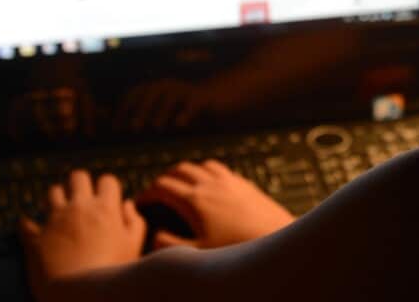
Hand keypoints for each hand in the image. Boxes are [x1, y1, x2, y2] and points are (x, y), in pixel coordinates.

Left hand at [20, 170, 145, 298]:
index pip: (107, 181)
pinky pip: (26, 224)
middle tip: (83, 199)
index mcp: (105, 208)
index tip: (108, 201)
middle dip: (81, 184)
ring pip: (52, 192)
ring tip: (61, 211)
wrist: (81, 296)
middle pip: (78, 177)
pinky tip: (28, 224)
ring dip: (57, 198)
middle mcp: (79, 208)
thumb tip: (127, 203)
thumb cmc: (112, 273)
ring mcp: (55, 221)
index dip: (108, 189)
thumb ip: (134, 221)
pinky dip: (27, 224)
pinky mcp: (36, 239)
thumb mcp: (134, 247)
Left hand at [115, 79, 203, 131]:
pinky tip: (180, 124)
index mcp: (155, 88)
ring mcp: (185, 90)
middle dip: (141, 110)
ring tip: (155, 127)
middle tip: (133, 128)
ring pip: (170, 98)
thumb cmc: (182, 108)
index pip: (134, 94)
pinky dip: (185, 113)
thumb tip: (118, 125)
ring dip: (161, 112)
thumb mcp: (161, 110)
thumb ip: (143, 115)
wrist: (214, 98)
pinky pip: (192, 103)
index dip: (124, 109)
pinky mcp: (201, 98)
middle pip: (151, 94)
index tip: (116, 127)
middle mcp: (168, 86)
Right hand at [138, 160, 294, 248]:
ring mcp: (229, 181)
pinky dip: (207, 172)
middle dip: (164, 179)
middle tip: (157, 191)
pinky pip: (220, 169)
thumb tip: (154, 235)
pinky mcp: (244, 183)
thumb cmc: (239, 247)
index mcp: (194, 200)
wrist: (277, 238)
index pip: (161, 187)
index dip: (146, 193)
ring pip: (200, 165)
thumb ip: (170, 244)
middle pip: (179, 170)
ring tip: (181, 184)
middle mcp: (211, 184)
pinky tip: (211, 184)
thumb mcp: (197, 253)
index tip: (141, 202)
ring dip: (187, 172)